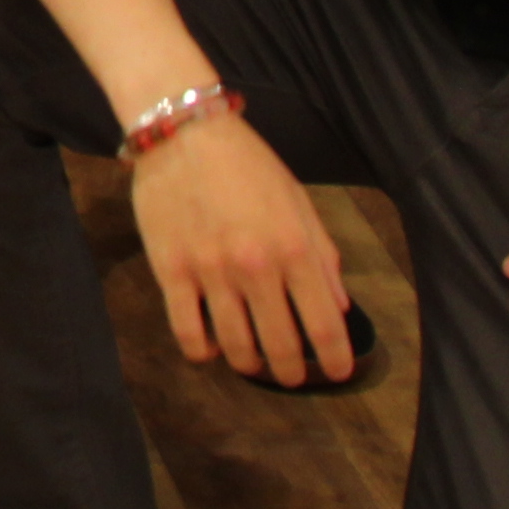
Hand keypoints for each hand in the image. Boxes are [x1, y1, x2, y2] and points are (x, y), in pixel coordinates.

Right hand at [123, 110, 354, 384]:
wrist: (181, 132)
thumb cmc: (247, 163)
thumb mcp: (298, 200)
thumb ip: (322, 254)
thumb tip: (337, 306)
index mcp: (294, 248)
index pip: (324, 325)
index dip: (336, 359)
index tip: (338, 372)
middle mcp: (256, 267)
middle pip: (281, 346)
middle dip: (293, 372)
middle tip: (293, 375)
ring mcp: (210, 272)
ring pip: (237, 348)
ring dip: (251, 365)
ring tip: (255, 362)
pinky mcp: (170, 272)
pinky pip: (189, 333)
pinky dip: (204, 352)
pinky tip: (212, 347)